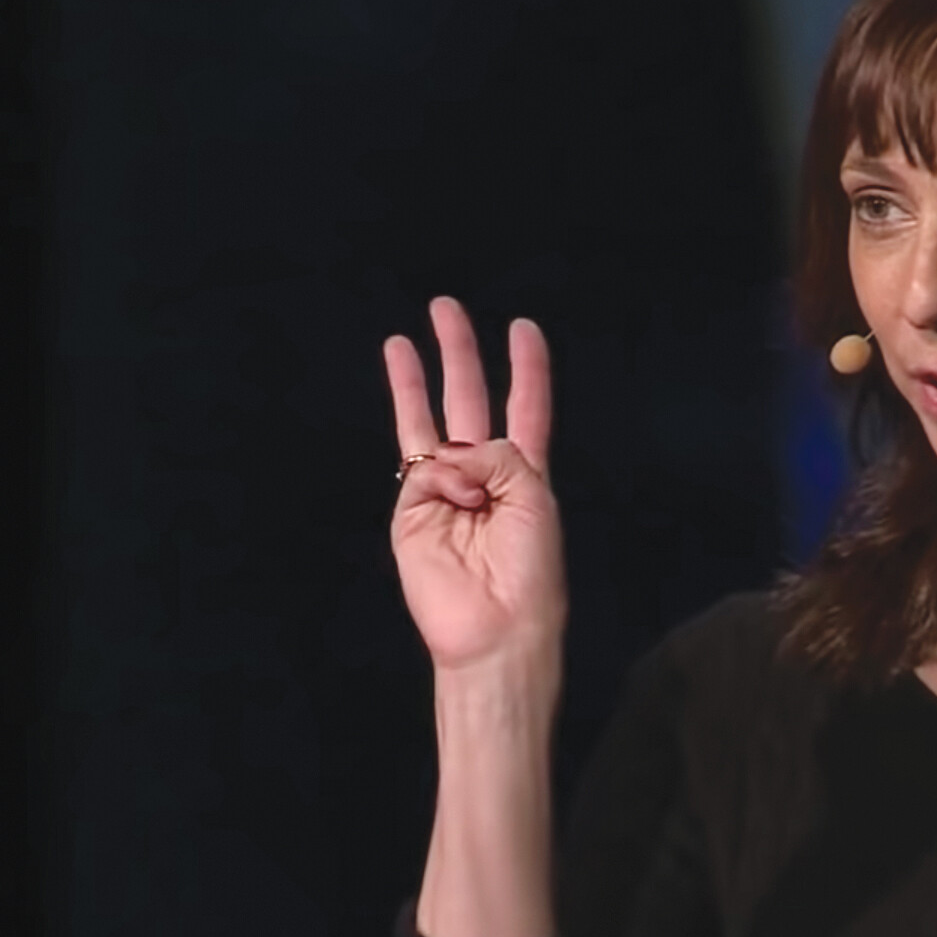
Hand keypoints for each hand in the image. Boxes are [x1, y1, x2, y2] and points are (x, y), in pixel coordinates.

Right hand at [383, 296, 565, 674]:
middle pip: (469, 400)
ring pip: (428, 422)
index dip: (526, 368)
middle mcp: (484, 474)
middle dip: (458, 354)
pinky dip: (443, 472)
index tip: (523, 328)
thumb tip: (451, 455)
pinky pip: (425, 467)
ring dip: (417, 380)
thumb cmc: (528, 572)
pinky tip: (459, 495)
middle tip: (444, 307)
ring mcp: (444, 490)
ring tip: (402, 338)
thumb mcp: (534, 498)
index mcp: (525, 473)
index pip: (526, 407)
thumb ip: (500, 454)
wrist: (494, 629)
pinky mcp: (411, 507)